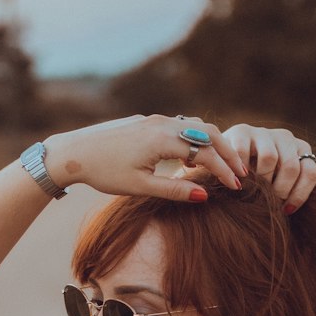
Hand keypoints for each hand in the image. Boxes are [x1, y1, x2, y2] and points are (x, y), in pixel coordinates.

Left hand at [43, 115, 246, 201]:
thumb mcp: (141, 187)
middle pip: (207, 132)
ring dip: (213, 143)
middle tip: (241, 172)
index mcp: (162, 140)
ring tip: (224, 164)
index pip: (205, 152)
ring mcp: (155, 120)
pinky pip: (181, 126)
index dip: (224, 170)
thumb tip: (205, 195)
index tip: (236, 186)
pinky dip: (196, 139)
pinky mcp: (147, 122)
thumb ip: (174, 189)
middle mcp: (162, 123)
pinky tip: (196, 155)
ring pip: (195, 126)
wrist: (74, 153)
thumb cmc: (105, 172)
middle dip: (228, 152)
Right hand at [221, 123, 315, 213]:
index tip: (286, 210)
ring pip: (268, 157)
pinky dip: (240, 171)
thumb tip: (287, 210)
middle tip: (268, 203)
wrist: (225, 160)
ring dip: (259, 179)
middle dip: (279, 190)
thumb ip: (287, 193)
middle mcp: (286, 137)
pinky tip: (236, 180)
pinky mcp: (242, 131)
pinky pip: (243, 152)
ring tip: (252, 190)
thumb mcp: (277, 186)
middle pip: (291, 166)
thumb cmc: (257, 181)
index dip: (299, 195)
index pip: (310, 173)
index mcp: (300, 150)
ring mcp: (264, 132)